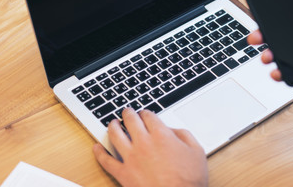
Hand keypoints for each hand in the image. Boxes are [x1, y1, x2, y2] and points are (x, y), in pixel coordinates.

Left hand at [93, 108, 207, 186]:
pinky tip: (96, 147)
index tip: (145, 113)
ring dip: (113, 126)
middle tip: (127, 112)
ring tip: (112, 123)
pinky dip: (99, 152)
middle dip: (128, 113)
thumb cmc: (189, 180)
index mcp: (161, 135)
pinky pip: (106, 161)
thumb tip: (172, 129)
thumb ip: (184, 134)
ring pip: (116, 135)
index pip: (149, 116)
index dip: (146, 112)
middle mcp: (144, 143)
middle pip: (131, 121)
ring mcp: (131, 158)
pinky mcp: (123, 174)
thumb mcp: (196, 151)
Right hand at [247, 0, 292, 94]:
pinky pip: (289, 73)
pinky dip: (279, 74)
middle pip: (279, 36)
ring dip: (268, 55)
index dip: (272, 17)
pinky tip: (278, 72)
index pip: (288, 17)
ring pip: (280, 55)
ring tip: (267, 56)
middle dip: (263, 36)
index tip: (259, 16)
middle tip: (255, 37)